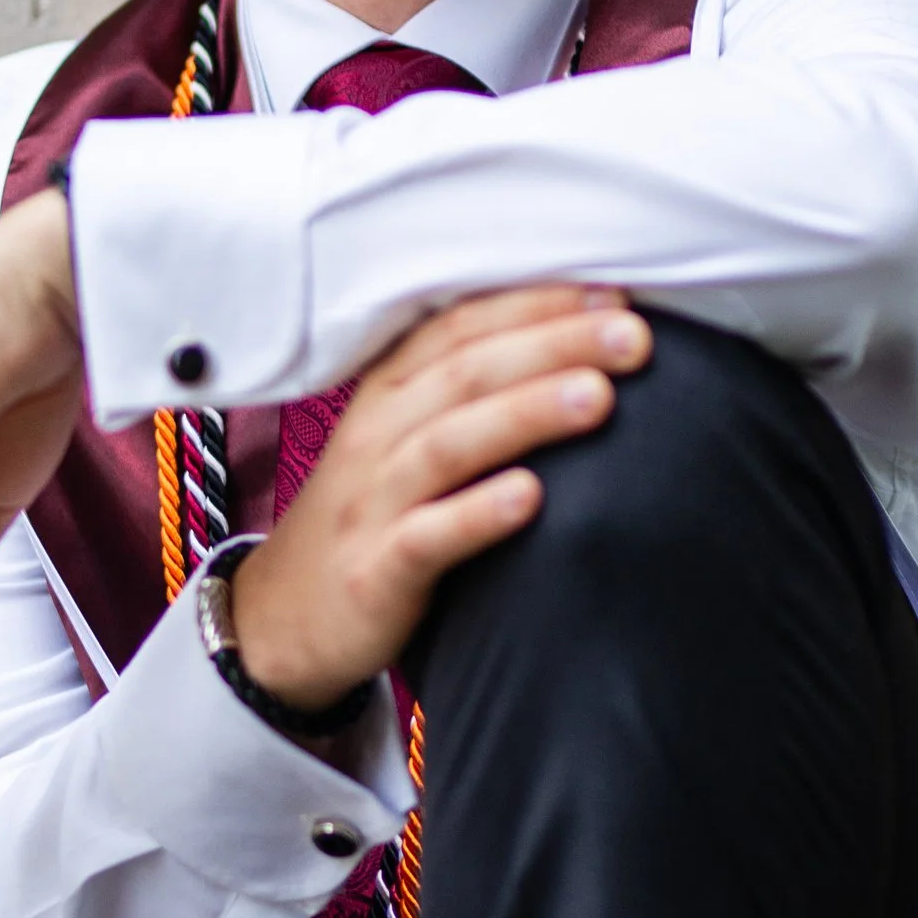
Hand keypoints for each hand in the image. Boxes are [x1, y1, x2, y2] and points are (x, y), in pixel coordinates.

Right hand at [232, 287, 651, 712]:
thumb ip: (470, 397)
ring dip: (526, 414)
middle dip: (552, 344)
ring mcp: (371, 503)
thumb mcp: (404, 441)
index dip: (536, 306)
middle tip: (631, 336)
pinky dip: (477, 513)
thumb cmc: (370, 519)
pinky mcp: (374, 571)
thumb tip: (580, 356)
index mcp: (389, 393)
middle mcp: (376, 435)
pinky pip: (426, 536)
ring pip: (448, 443)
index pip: (463, 328)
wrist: (285, 619)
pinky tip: (532, 497)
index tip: (615, 297)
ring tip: (598, 396)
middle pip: (466, 372)